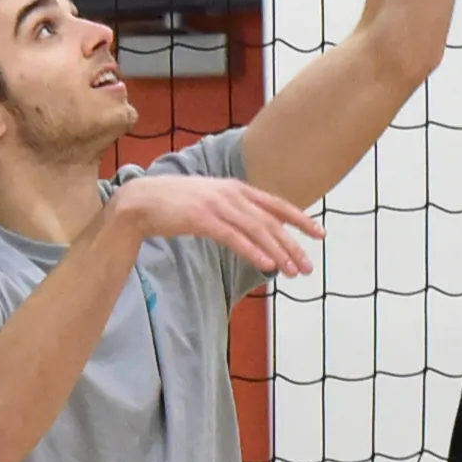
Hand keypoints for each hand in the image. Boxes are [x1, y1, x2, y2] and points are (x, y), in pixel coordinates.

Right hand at [110, 163, 323, 276]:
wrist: (141, 200)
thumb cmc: (174, 204)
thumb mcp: (210, 201)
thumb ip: (233, 210)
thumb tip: (253, 230)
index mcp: (236, 189)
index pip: (276, 204)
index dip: (300, 219)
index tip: (320, 234)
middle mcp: (232, 194)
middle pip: (271, 222)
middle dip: (293, 245)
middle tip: (307, 267)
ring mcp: (217, 205)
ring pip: (257, 231)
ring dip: (278, 253)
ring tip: (292, 272)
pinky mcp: (202, 218)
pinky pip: (234, 237)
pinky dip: (253, 251)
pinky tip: (267, 266)